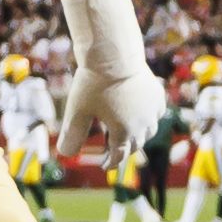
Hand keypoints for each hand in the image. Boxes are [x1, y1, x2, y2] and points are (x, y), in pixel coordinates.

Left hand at [57, 0, 165, 148]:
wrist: (114, 55)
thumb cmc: (93, 83)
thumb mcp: (78, 111)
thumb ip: (72, 134)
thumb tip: (64, 154)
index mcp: (124, 132)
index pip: (119, 155)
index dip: (110, 162)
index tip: (105, 165)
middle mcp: (143, 124)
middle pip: (135, 145)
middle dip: (123, 150)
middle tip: (111, 150)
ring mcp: (153, 110)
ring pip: (149, 131)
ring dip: (138, 136)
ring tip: (125, 133)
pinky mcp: (157, 95)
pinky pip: (156, 114)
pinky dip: (148, 119)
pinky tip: (140, 114)